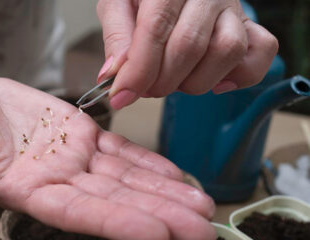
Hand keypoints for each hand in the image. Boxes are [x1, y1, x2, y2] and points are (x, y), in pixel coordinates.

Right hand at [0, 78, 215, 239]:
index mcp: (30, 192)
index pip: (81, 213)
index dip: (119, 223)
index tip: (160, 236)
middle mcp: (60, 182)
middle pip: (116, 201)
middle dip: (161, 216)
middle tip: (205, 232)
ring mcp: (75, 160)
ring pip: (127, 178)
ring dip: (166, 192)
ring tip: (204, 206)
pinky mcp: (83, 137)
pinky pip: (121, 152)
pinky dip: (150, 163)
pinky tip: (177, 175)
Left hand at [97, 0, 278, 108]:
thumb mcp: (118, 5)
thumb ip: (116, 35)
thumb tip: (113, 74)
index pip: (156, 28)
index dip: (139, 69)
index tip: (121, 95)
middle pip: (190, 46)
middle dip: (161, 81)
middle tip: (145, 89)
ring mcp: (233, 8)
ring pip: (227, 51)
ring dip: (195, 81)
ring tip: (174, 81)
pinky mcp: (250, 26)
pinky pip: (261, 52)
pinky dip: (239, 76)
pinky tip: (214, 82)